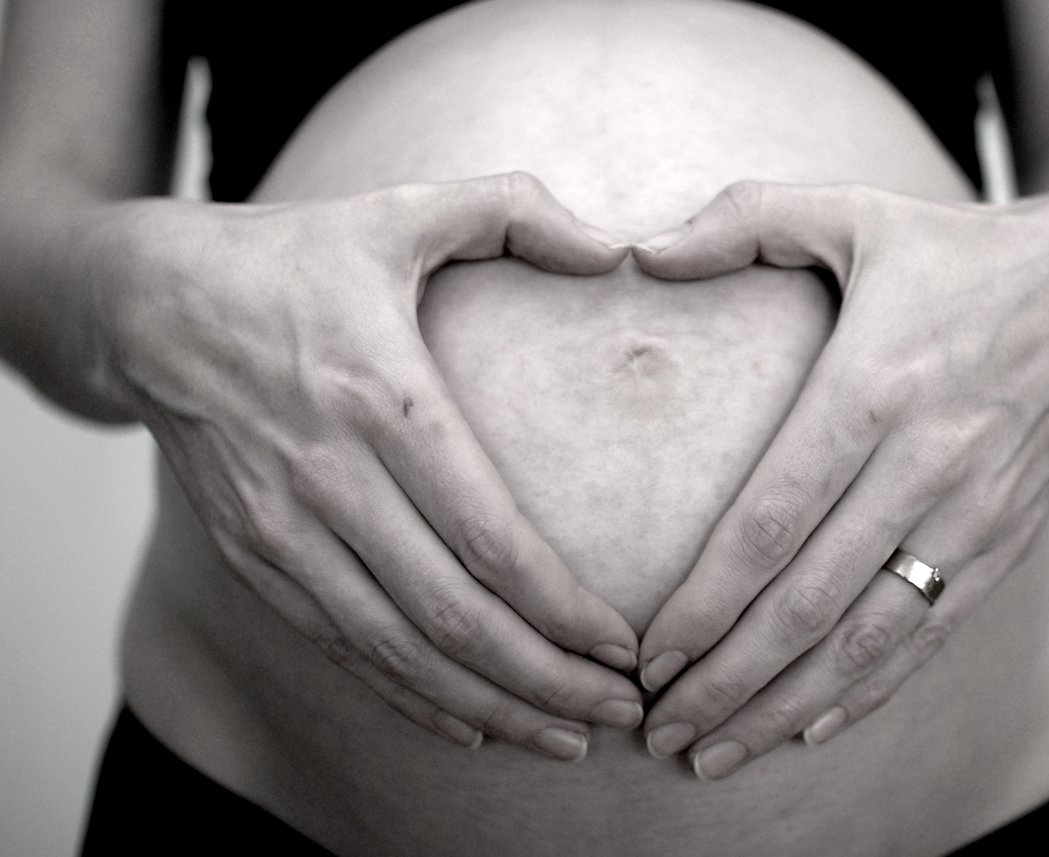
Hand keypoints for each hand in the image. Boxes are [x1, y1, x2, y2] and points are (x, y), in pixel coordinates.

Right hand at [93, 173, 643, 759]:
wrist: (150, 302)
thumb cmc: (293, 256)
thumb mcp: (400, 210)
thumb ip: (514, 209)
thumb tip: (613, 248)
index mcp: (380, 396)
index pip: (486, 536)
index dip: (561, 607)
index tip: (624, 646)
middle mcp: (329, 477)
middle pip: (450, 614)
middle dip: (546, 679)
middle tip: (624, 713)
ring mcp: (283, 527)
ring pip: (397, 649)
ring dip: (488, 705)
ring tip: (566, 738)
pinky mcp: (256, 555)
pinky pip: (342, 646)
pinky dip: (410, 695)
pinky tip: (472, 722)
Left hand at [632, 180, 1048, 777]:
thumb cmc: (954, 252)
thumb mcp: (851, 213)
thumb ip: (742, 221)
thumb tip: (642, 253)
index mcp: (876, 386)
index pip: (772, 520)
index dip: (705, 600)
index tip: (647, 654)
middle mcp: (928, 463)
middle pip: (809, 599)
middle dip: (727, 677)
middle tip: (659, 729)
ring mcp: (976, 511)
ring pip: (869, 636)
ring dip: (786, 703)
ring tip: (716, 749)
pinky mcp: (1008, 538)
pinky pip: (931, 633)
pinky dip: (869, 689)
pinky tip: (810, 724)